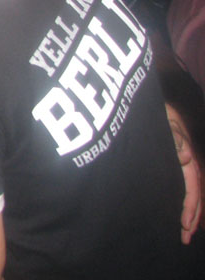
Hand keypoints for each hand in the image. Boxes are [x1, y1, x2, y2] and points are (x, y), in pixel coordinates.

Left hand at [167, 105, 201, 243]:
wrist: (149, 103)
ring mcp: (180, 165)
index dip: (190, 208)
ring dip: (188, 215)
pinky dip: (182, 204)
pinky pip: (180, 188)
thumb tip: (184, 158)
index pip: (192, 189)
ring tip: (184, 234)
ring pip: (188, 195)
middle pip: (193, 197)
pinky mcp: (171, 164)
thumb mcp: (167, 121)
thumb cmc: (159, 113)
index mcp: (187, 159)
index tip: (184, 226)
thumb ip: (176, 137)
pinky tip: (179, 215)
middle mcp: (186, 165)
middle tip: (184, 239)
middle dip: (191, 219)